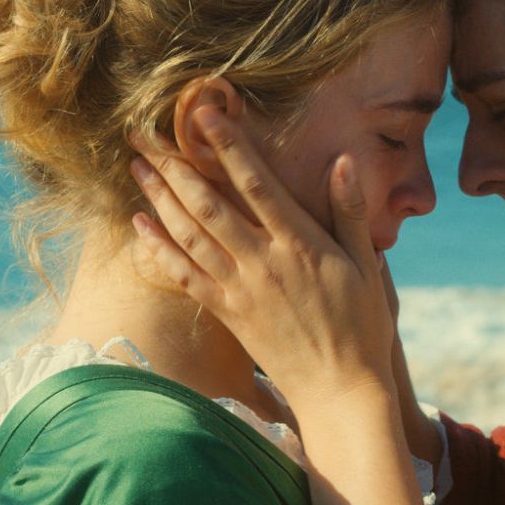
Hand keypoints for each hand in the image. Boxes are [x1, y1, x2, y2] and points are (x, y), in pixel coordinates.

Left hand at [130, 106, 396, 414]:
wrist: (340, 389)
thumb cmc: (361, 325)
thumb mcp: (367, 265)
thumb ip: (351, 213)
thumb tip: (342, 163)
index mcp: (300, 244)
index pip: (258, 184)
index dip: (230, 146)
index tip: (206, 114)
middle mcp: (264, 262)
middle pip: (210, 205)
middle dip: (176, 166)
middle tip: (146, 134)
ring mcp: (241, 289)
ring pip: (190, 236)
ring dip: (160, 198)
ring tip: (138, 166)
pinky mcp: (227, 313)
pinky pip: (185, 276)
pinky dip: (159, 249)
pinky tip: (139, 225)